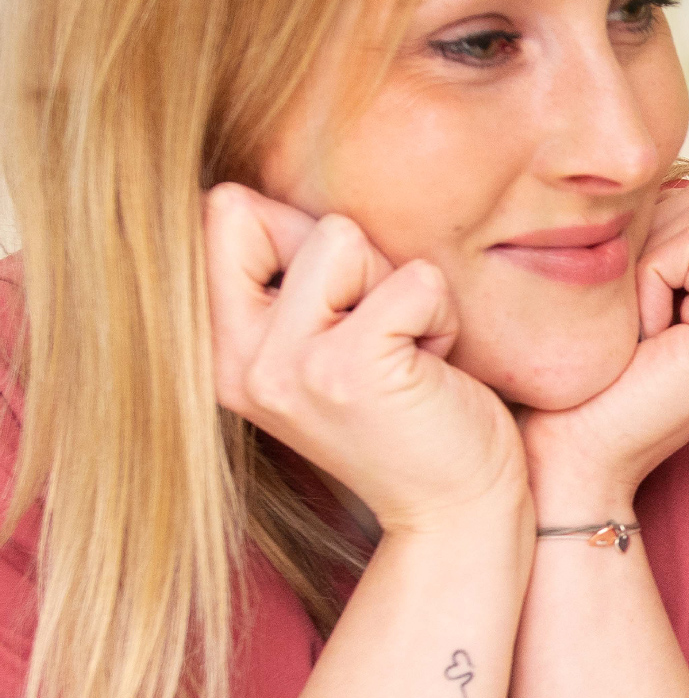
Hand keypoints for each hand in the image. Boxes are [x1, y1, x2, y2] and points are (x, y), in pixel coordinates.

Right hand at [205, 183, 524, 534]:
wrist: (458, 509)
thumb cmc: (412, 410)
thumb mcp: (327, 340)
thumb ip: (293, 274)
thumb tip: (265, 188)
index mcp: (221, 348)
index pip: (224, 208)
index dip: (302, 232)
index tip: (343, 307)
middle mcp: (238, 360)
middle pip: (274, 212)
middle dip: (353, 256)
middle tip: (382, 333)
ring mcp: (288, 367)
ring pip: (344, 236)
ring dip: (403, 287)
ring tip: (409, 351)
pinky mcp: (351, 371)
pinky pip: (414, 280)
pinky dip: (442, 315)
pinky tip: (434, 369)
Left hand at [517, 178, 688, 517]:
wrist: (562, 461)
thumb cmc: (567, 382)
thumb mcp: (615, 293)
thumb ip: (655, 239)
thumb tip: (658, 172)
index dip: (655, 225)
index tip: (622, 300)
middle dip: (655, 233)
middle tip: (627, 312)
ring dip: (650, 255)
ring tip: (632, 325)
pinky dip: (650, 277)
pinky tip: (639, 336)